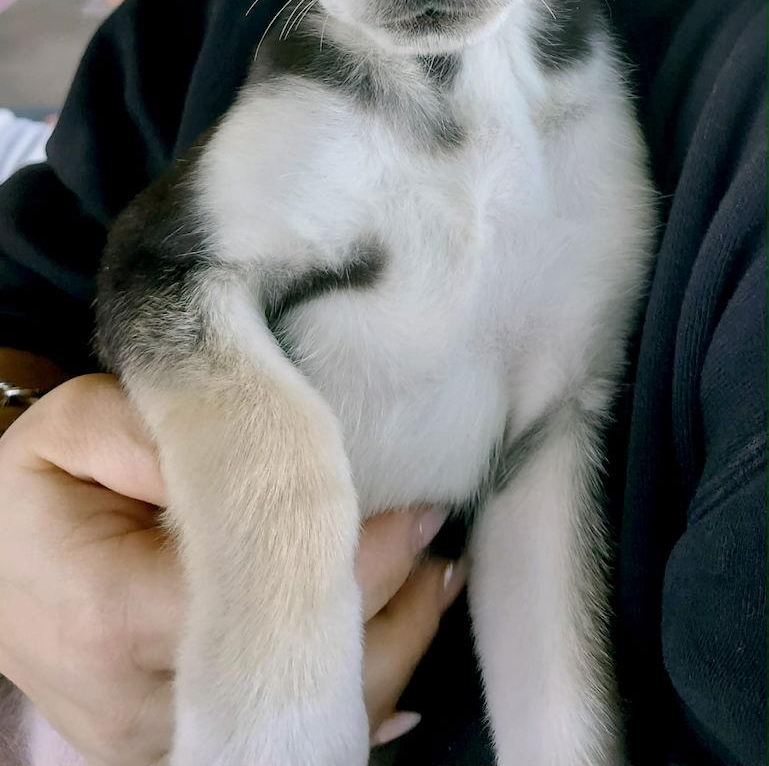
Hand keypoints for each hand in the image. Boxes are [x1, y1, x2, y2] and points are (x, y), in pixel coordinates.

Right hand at [0, 375, 464, 763]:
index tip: (417, 504)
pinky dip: (358, 688)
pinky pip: (290, 732)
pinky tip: (401, 631)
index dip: (357, 551)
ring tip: (438, 576)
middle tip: (439, 533)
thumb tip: (261, 446)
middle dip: (389, 596)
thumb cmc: (38, 490)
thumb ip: (153, 425)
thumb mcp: (75, 426)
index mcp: (120, 615)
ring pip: (312, 716)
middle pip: (306, 665)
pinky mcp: (182, 754)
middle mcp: (148, 704)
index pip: (271, 594)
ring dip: (390, 645)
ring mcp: (165, 746)